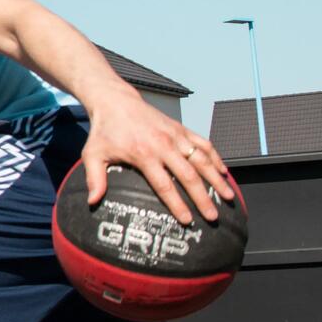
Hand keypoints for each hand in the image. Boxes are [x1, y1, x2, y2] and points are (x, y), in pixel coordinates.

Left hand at [80, 89, 234, 225]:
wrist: (116, 101)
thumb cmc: (104, 131)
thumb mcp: (93, 154)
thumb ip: (95, 178)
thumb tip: (92, 202)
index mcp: (143, 154)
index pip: (164, 185)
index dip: (177, 205)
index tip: (187, 221)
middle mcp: (164, 145)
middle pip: (189, 176)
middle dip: (203, 198)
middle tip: (213, 217)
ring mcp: (176, 136)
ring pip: (202, 159)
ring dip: (217, 179)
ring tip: (229, 196)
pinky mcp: (181, 128)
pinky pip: (204, 143)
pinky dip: (216, 157)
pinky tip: (224, 172)